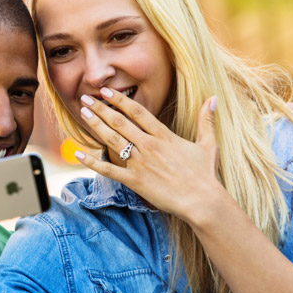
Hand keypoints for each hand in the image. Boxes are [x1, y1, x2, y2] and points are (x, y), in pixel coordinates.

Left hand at [75, 88, 223, 223]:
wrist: (201, 200)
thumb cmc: (205, 174)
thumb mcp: (208, 144)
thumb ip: (206, 120)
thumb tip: (213, 98)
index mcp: (163, 136)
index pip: (137, 112)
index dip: (120, 100)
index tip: (106, 92)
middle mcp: (149, 145)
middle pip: (120, 122)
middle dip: (101, 109)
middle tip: (86, 99)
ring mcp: (140, 163)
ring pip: (113, 140)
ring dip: (96, 126)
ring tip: (83, 115)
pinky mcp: (134, 181)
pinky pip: (109, 169)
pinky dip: (92, 162)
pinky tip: (78, 154)